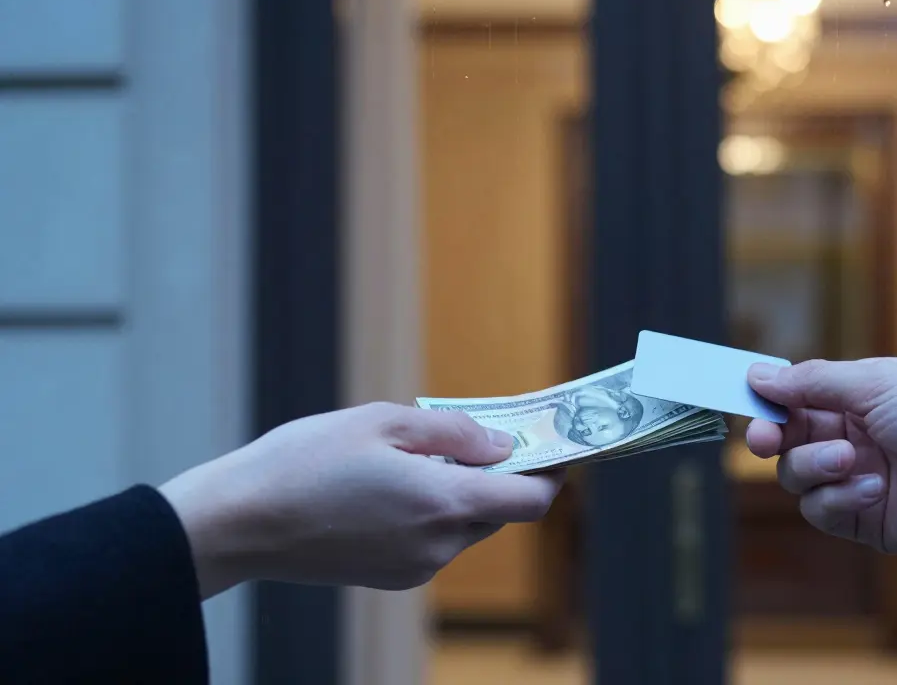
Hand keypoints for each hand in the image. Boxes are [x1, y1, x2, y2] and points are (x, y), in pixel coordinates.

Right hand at [159, 403, 561, 597]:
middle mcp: (439, 545)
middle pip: (498, 512)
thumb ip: (455, 432)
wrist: (242, 522)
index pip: (531, 501)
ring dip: (459, 494)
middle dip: (497, 476)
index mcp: (444, 502)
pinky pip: (433, 542)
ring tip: (413, 458)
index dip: (551, 474)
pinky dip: (430, 514)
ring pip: (464, 526)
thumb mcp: (383, 421)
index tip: (553, 448)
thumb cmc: (306, 461)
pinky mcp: (392, 577)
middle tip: (474, 437)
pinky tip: (389, 488)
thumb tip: (503, 446)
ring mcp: (415, 568)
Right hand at [745, 358, 896, 559]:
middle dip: (773, 437)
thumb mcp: (879, 384)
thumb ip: (814, 381)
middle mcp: (854, 436)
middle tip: (766, 439)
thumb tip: (760, 374)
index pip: (797, 396)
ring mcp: (857, 478)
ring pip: (797, 476)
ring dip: (815, 467)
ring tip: (851, 463)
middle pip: (787, 438)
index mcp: (859, 396)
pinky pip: (823, 511)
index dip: (770, 399)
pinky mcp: (865, 520)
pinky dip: (840, 499)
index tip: (746, 399)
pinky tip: (874, 490)